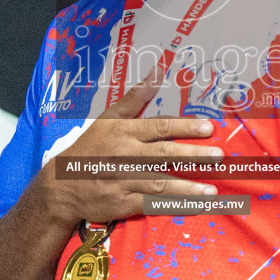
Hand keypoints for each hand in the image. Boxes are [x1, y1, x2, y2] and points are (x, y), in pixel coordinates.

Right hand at [37, 70, 222, 227]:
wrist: (61, 186)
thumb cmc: (90, 148)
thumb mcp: (107, 118)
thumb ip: (135, 98)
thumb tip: (157, 72)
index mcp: (124, 132)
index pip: (159, 127)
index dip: (184, 127)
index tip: (208, 128)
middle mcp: (125, 155)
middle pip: (164, 154)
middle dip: (193, 155)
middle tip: (218, 156)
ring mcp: (124, 181)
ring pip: (161, 184)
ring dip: (188, 187)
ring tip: (213, 191)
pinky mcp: (123, 204)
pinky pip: (152, 206)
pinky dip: (174, 207)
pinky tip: (195, 207)